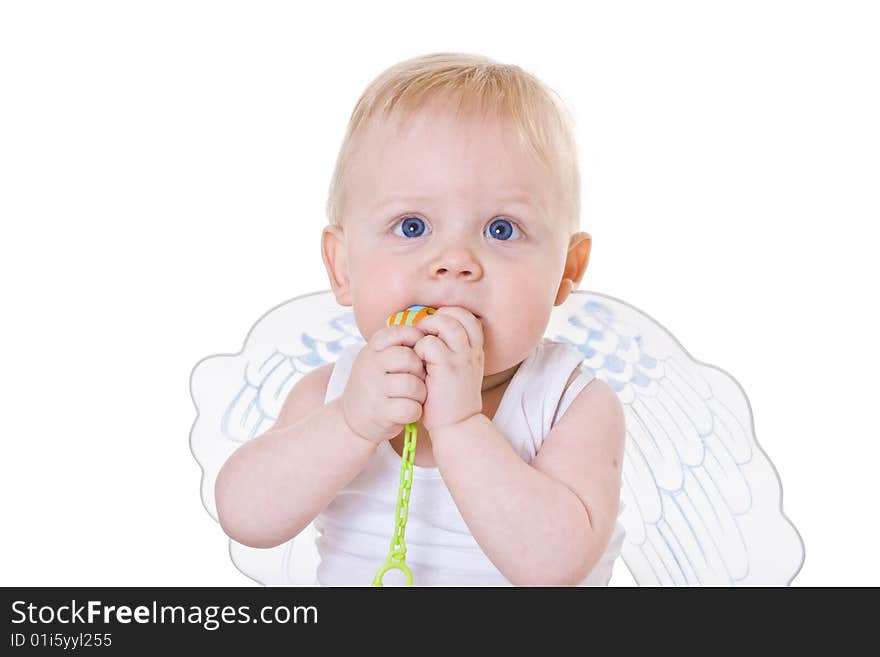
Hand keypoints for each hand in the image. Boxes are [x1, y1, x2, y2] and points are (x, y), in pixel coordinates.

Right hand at [341, 325, 426, 444]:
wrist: (351, 419)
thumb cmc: (376, 385)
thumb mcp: (378, 360)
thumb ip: (397, 347)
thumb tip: (428, 332)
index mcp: (372, 349)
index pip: (398, 332)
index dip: (415, 339)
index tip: (419, 352)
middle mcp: (370, 365)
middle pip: (408, 358)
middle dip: (420, 370)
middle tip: (418, 379)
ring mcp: (373, 389)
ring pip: (412, 385)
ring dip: (420, 393)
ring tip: (415, 397)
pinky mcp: (379, 412)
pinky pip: (410, 408)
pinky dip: (415, 411)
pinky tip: (409, 411)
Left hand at [413, 307, 483, 433]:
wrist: (458, 425)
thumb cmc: (451, 400)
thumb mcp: (459, 372)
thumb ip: (452, 352)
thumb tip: (430, 333)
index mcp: (476, 351)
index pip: (469, 318)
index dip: (451, 316)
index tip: (436, 329)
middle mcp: (472, 351)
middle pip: (459, 315)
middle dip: (437, 318)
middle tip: (424, 333)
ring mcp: (461, 358)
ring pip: (445, 324)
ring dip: (427, 329)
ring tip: (419, 345)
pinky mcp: (447, 367)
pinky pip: (429, 343)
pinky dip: (419, 348)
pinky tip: (417, 363)